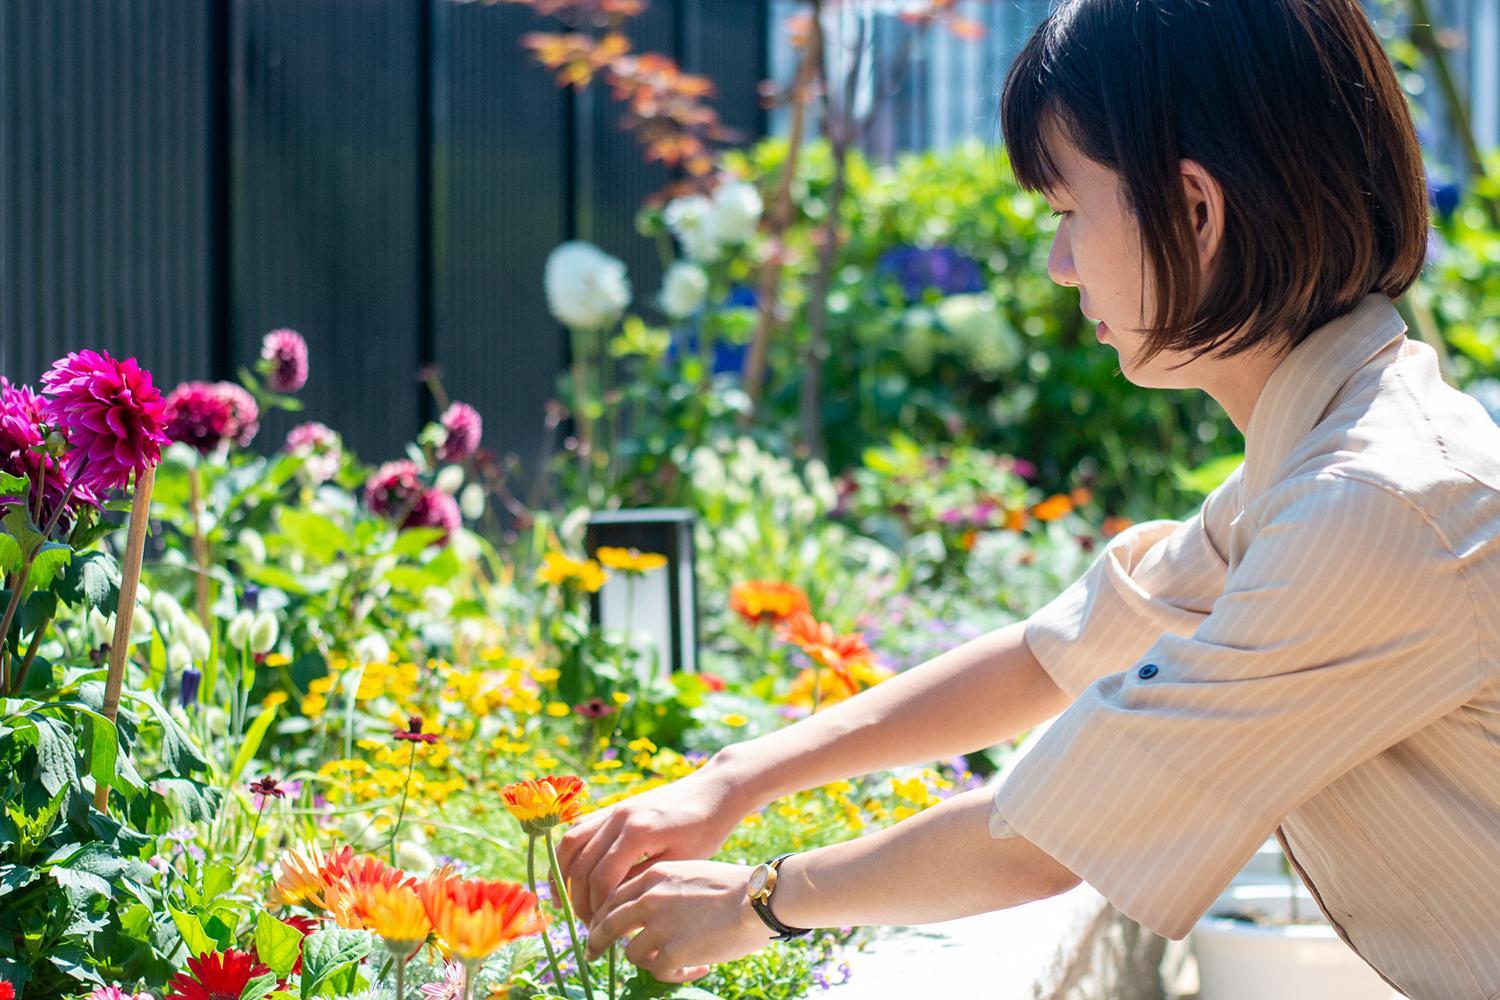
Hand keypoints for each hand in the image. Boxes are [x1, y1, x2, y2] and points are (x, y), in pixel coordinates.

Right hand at [556, 761, 748, 925]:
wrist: (714, 790)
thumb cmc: (706, 828)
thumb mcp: (679, 862)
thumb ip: (643, 881)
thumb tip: (613, 907)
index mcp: (637, 832)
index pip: (602, 879)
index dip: (598, 910)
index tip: (603, 931)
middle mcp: (618, 816)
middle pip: (581, 864)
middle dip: (579, 900)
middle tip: (589, 925)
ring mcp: (614, 808)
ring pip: (571, 843)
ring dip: (563, 874)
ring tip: (566, 903)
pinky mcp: (614, 807)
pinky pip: (580, 829)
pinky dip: (570, 853)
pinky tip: (572, 874)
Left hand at [584, 859, 775, 982]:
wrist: (758, 900)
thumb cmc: (734, 886)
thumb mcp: (690, 872)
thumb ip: (664, 888)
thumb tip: (646, 913)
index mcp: (654, 876)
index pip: (613, 896)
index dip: (603, 914)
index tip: (600, 927)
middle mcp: (650, 899)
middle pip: (607, 924)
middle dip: (597, 942)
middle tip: (593, 954)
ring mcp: (659, 926)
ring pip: (631, 953)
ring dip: (649, 961)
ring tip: (676, 963)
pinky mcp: (672, 952)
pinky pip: (659, 972)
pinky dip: (676, 975)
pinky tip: (699, 968)